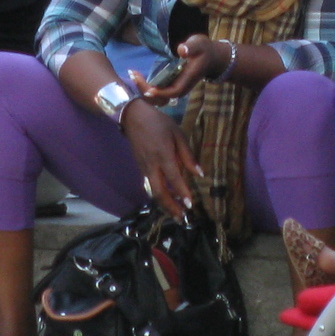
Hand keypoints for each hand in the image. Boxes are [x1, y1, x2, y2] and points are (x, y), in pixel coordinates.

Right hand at [121, 102, 202, 218]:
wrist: (134, 117)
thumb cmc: (159, 123)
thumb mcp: (178, 134)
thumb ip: (188, 155)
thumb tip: (200, 173)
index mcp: (163, 155)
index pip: (174, 179)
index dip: (182, 193)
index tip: (191, 205)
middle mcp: (152, 165)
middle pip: (159, 192)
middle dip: (170, 208)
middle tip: (182, 218)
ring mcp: (144, 168)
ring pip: (153, 192)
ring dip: (164, 204)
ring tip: (176, 214)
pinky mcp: (140, 168)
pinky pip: (149, 186)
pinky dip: (159, 195)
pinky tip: (167, 199)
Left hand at [135, 34, 226, 102]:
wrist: (210, 57)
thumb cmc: (204, 49)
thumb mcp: (200, 44)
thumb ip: (191, 47)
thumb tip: (181, 50)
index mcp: (188, 79)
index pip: (174, 91)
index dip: (161, 93)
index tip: (149, 89)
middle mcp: (181, 86)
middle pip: (162, 97)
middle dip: (147, 89)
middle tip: (133, 75)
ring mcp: (176, 86)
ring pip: (158, 96)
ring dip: (144, 88)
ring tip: (133, 74)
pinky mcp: (171, 84)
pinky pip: (157, 91)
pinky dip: (146, 86)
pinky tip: (137, 75)